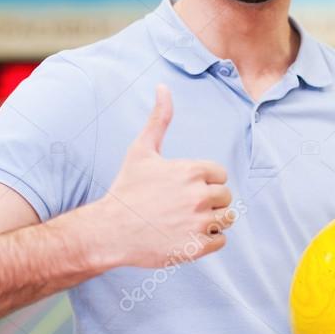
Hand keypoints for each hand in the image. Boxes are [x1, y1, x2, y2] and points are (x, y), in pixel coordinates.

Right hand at [89, 85, 234, 267]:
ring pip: (226, 219)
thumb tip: (163, 86)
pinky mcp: (196, 247)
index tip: (184, 189)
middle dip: (209, 201)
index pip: (220, 175)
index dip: (204, 182)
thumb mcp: (141, 150)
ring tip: (186, 221)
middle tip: (183, 207)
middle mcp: (199, 196)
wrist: (108, 231)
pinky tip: (186, 235)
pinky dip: (208, 240)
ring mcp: (198, 222)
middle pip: (225, 197)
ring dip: (212, 221)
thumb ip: (159, 119)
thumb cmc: (126, 189)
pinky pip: (220, 241)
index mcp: (191, 171)